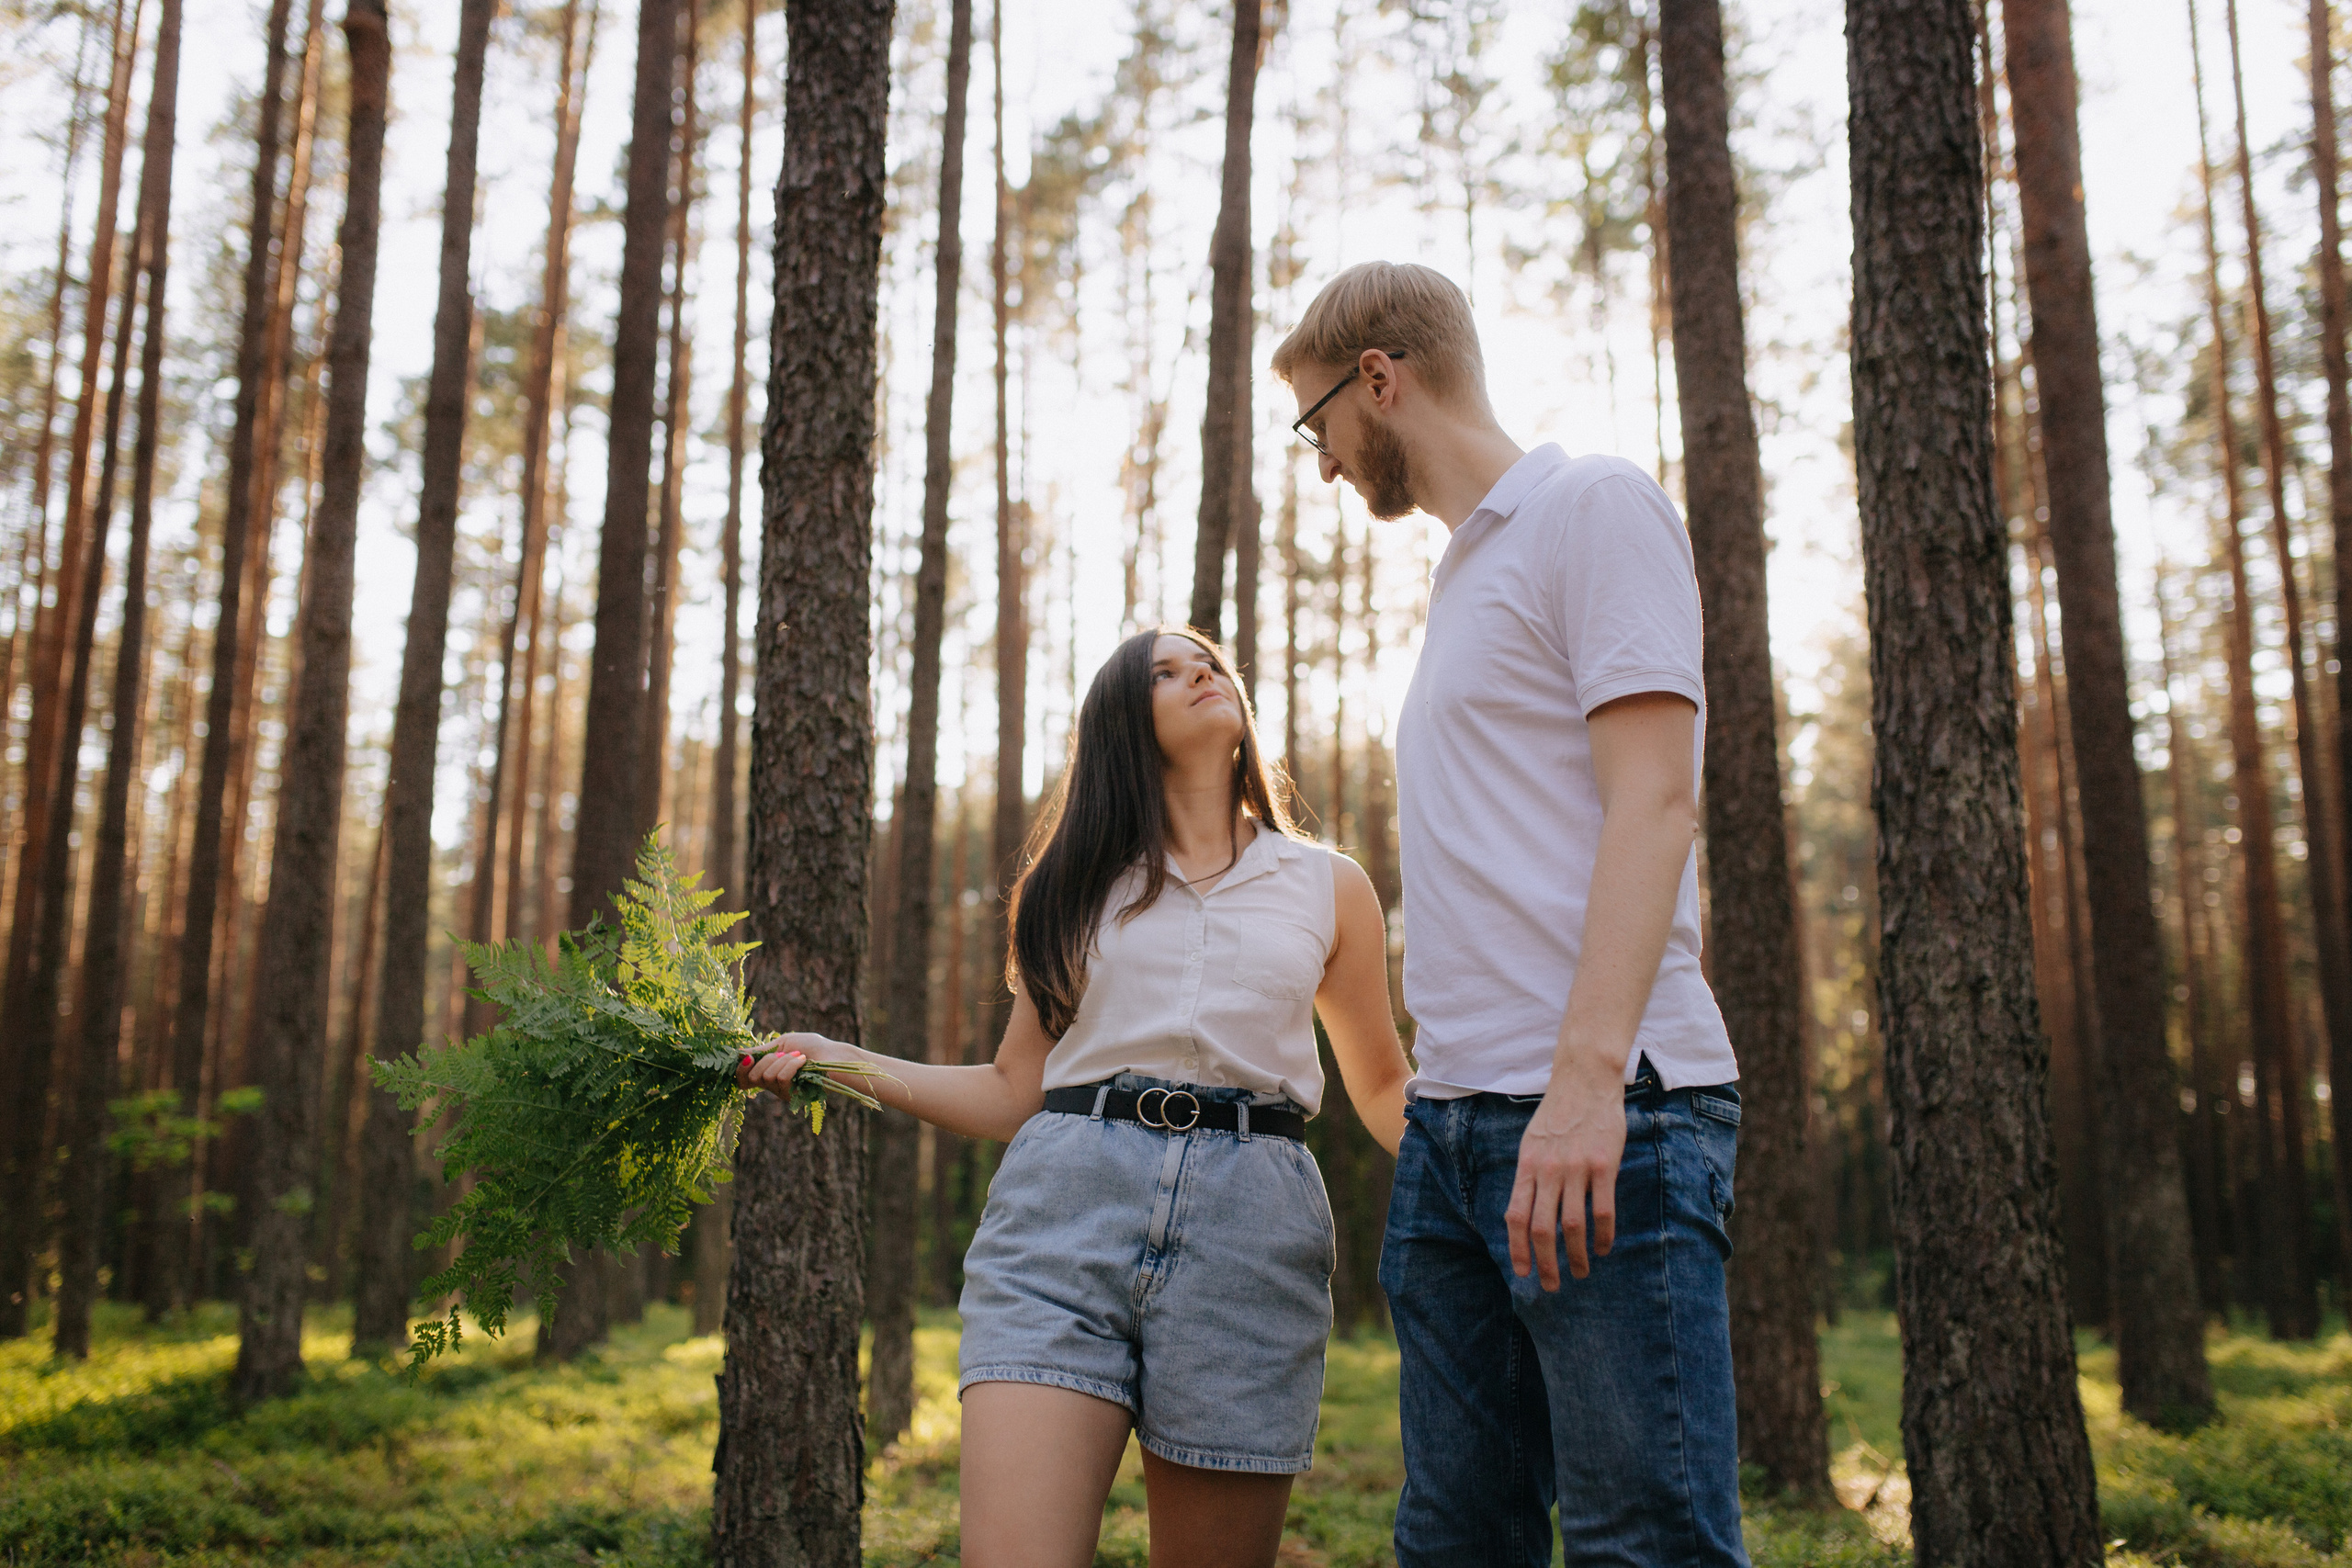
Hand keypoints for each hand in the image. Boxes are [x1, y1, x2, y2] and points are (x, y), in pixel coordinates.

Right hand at [737, 1032, 829, 1094]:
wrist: (834, 1055)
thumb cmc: (812, 1047)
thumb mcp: (782, 1044)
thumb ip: (760, 1052)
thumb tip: (736, 1053)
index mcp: (768, 1072)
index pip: (744, 1080)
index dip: (740, 1071)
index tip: (746, 1058)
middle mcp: (773, 1086)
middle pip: (753, 1077)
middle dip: (766, 1060)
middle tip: (783, 1054)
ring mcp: (783, 1093)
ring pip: (767, 1077)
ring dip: (783, 1061)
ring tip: (799, 1057)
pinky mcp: (794, 1097)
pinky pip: (781, 1079)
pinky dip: (791, 1065)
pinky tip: (803, 1062)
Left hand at [1505, 1074, 1626, 1288]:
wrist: (1585, 1080)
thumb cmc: (1557, 1114)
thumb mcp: (1531, 1142)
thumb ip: (1529, 1176)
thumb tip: (1523, 1213)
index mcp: (1527, 1166)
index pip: (1515, 1217)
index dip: (1518, 1250)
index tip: (1523, 1273)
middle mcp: (1547, 1170)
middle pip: (1541, 1229)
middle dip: (1545, 1264)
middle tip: (1551, 1286)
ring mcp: (1575, 1169)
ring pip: (1572, 1225)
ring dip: (1575, 1256)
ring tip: (1581, 1271)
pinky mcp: (1603, 1165)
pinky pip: (1603, 1211)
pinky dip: (1603, 1236)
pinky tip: (1603, 1248)